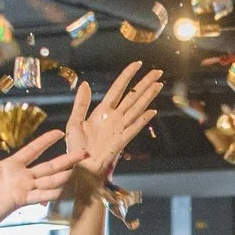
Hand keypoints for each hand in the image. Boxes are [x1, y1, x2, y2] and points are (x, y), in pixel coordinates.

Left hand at [0, 122, 77, 234]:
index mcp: (10, 166)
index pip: (33, 150)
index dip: (46, 141)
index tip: (59, 132)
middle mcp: (21, 177)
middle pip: (49, 165)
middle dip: (67, 159)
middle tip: (84, 153)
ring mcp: (23, 189)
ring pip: (48, 180)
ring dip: (63, 175)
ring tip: (78, 169)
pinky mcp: (20, 200)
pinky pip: (38, 195)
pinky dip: (50, 193)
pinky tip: (63, 190)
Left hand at [65, 62, 166, 178]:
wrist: (79, 170)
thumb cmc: (76, 149)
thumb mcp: (74, 122)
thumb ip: (81, 103)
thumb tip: (85, 83)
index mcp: (102, 112)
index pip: (118, 89)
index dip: (128, 76)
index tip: (138, 64)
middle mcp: (114, 118)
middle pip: (133, 96)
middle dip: (145, 83)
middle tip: (159, 71)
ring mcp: (119, 129)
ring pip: (136, 108)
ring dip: (148, 96)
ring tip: (159, 84)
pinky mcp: (120, 142)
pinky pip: (133, 128)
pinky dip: (142, 120)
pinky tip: (152, 111)